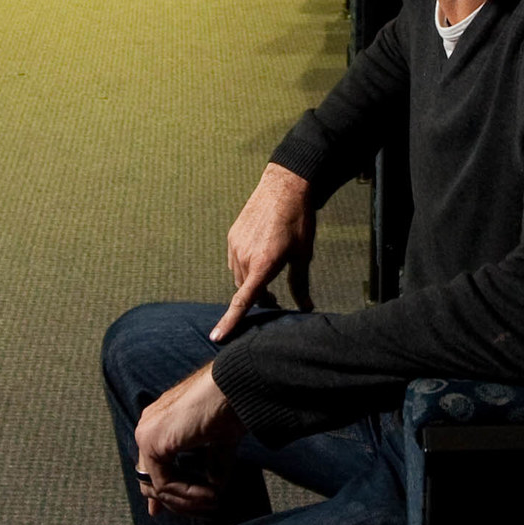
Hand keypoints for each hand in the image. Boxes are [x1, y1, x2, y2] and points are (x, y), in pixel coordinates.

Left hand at [134, 363, 242, 518]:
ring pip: (158, 487)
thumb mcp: (218, 445)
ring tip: (214, 503)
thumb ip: (208, 469)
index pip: (152, 467)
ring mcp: (146, 435)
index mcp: (159, 424)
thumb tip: (213, 495)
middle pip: (151, 481)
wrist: (234, 389)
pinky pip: (166, 484)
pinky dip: (189, 495)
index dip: (164, 494)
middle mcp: (148, 428)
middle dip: (177, 502)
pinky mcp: (152, 443)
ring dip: (188, 501)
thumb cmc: (230, 408)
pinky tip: (212, 495)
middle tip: (205, 511)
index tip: (181, 510)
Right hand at [212, 162, 314, 341]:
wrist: (284, 186)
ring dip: (251, 283)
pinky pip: (235, 261)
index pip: (242, 301)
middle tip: (275, 301)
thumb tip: (306, 307)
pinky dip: (245, 267)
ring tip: (269, 277)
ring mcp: (235, 245)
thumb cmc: (298, 221)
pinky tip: (260, 258)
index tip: (217, 338)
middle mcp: (244, 257)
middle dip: (258, 300)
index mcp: (263, 264)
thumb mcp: (303, 254)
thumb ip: (300, 284)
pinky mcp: (232, 236)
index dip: (229, 322)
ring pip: (239, 277)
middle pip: (245, 292)